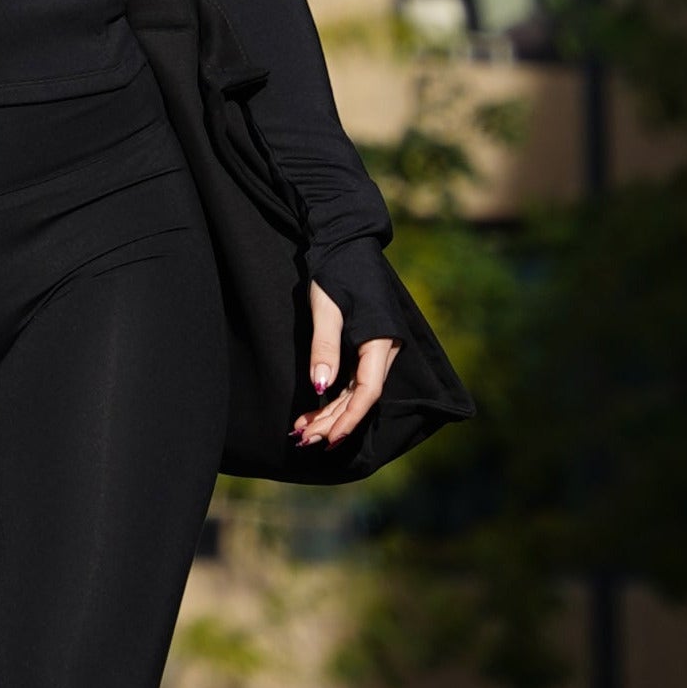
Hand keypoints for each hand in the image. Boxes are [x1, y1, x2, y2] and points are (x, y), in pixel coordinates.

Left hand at [291, 281, 396, 449]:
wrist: (347, 246)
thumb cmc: (337, 273)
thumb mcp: (327, 309)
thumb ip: (325, 347)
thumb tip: (321, 387)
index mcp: (380, 343)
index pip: (368, 392)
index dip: (349, 418)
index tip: (329, 438)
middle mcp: (382, 352)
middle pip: (360, 397)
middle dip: (334, 422)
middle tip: (305, 441)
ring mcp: (374, 351)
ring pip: (355, 392)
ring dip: (331, 413)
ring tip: (303, 432)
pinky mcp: (363, 348)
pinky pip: (351, 381)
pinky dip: (332, 398)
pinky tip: (313, 412)